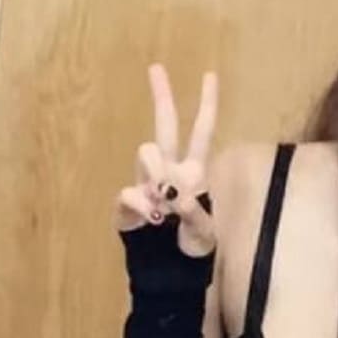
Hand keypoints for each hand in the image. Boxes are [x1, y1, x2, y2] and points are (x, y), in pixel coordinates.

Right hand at [115, 63, 218, 257]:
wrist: (167, 269)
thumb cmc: (192, 246)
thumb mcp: (205, 234)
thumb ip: (197, 213)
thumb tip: (175, 196)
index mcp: (193, 172)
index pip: (202, 133)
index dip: (207, 105)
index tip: (210, 75)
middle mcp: (169, 170)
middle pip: (165, 126)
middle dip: (162, 97)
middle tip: (156, 67)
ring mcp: (146, 183)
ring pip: (146, 153)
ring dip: (156, 170)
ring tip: (166, 199)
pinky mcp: (127, 201)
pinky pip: (129, 191)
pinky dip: (142, 204)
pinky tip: (153, 219)